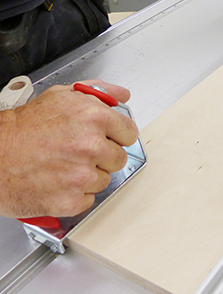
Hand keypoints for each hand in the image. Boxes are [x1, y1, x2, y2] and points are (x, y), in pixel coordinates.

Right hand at [0, 80, 138, 218]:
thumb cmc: (21, 128)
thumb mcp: (60, 97)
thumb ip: (98, 94)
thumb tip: (121, 95)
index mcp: (93, 117)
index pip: (129, 133)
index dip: (115, 135)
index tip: (104, 138)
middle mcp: (91, 146)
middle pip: (119, 158)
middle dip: (102, 156)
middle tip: (76, 151)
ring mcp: (82, 175)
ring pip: (104, 179)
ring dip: (87, 175)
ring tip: (62, 165)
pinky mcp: (71, 200)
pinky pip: (87, 199)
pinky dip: (74, 194)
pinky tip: (57, 181)